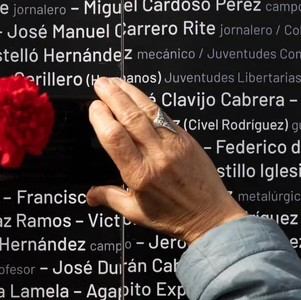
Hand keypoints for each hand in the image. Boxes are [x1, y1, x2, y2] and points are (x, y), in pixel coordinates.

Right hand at [84, 77, 245, 244]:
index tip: (94, 107)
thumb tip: (90, 194)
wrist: (211, 217)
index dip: (101, 117)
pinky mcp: (186, 139)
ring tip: (115, 82)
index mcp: (140, 175)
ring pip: (149, 111)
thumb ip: (110, 198)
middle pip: (130, 117)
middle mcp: (157, 156)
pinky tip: (138, 96)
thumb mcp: (136, 213)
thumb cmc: (175, 217)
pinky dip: (149, 103)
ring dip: (130, 93)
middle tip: (100, 84)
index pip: (115, 138)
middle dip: (113, 96)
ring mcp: (174, 145)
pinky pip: (164, 116)